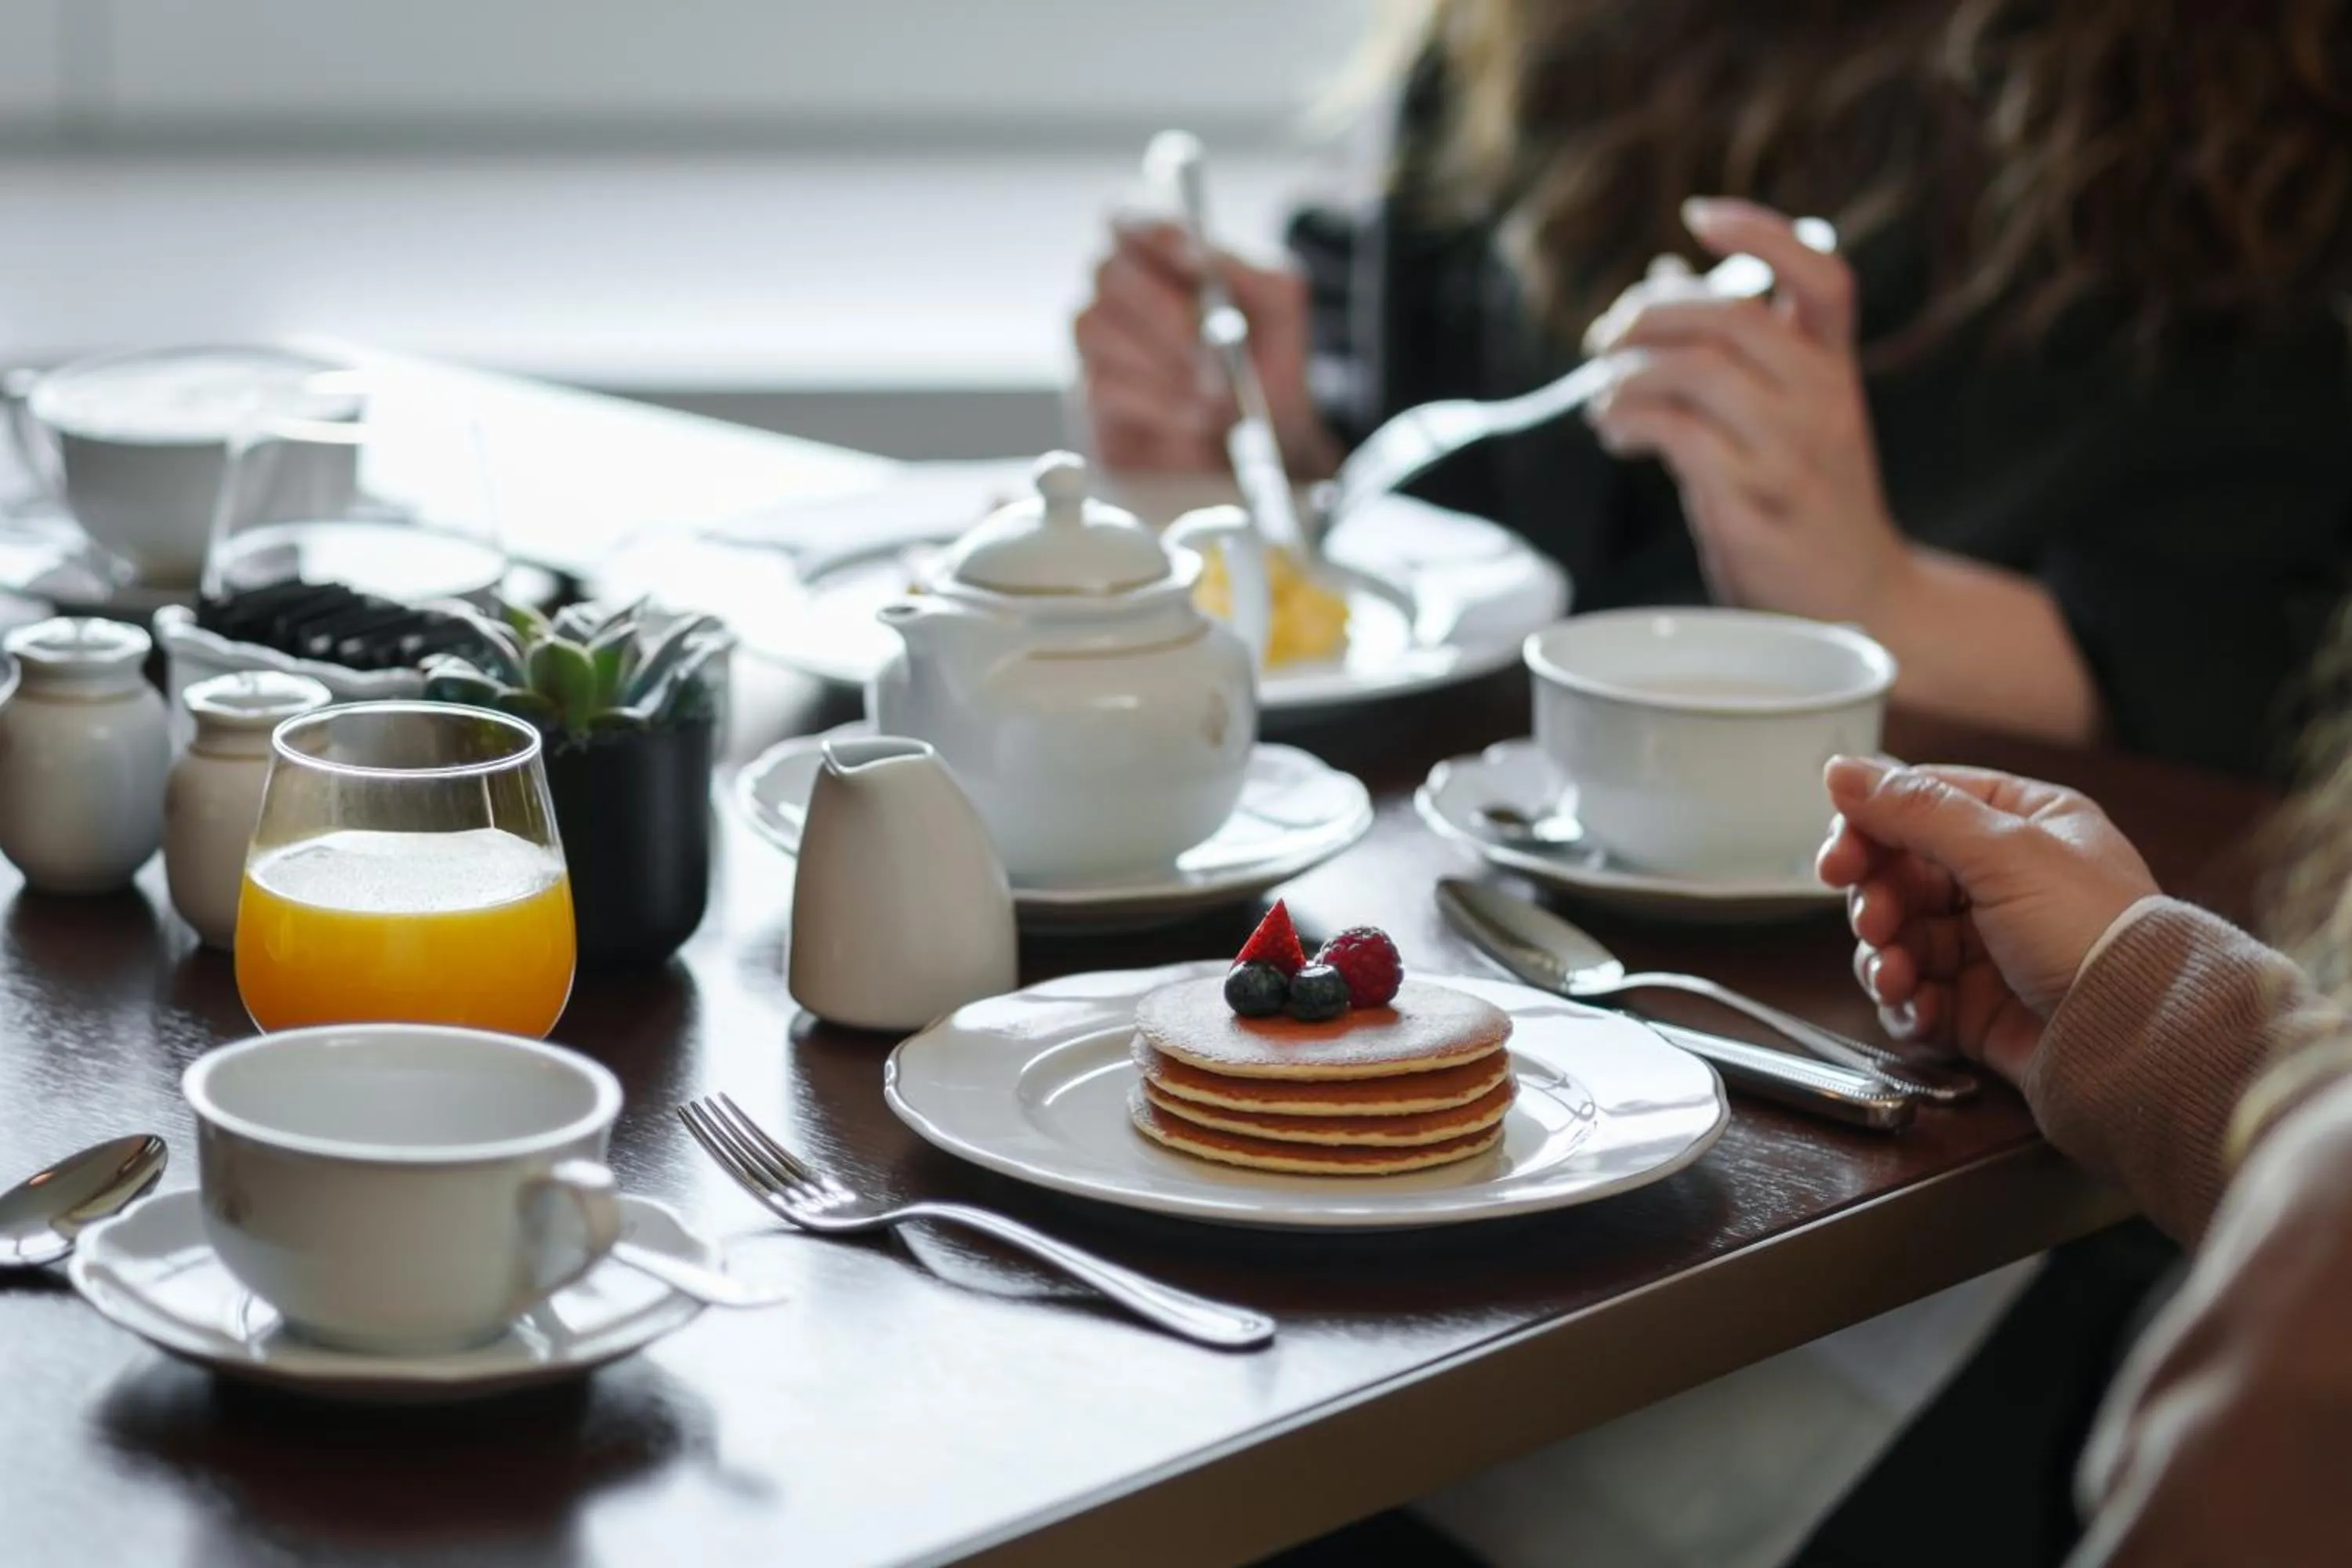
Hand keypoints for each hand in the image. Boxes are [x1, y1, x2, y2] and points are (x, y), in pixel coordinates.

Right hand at [1073, 219, 1336, 477]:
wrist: (1277, 420)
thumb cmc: (1269, 346)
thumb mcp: (1278, 299)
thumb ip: (1244, 270)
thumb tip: (1205, 261)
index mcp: (1154, 251)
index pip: (1125, 218)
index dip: (1153, 231)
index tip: (1198, 260)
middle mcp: (1115, 293)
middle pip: (1106, 272)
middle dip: (1162, 310)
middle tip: (1208, 342)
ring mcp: (1097, 348)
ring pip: (1095, 329)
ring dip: (1160, 363)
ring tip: (1215, 389)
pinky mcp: (1097, 404)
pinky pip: (1103, 389)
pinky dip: (1157, 404)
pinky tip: (1197, 416)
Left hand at [1584, 197, 1912, 621]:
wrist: (1862, 602)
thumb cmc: (1808, 502)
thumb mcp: (1792, 418)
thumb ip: (1736, 352)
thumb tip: (1663, 275)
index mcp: (1837, 368)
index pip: (1821, 275)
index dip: (1762, 233)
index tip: (1698, 216)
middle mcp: (1823, 400)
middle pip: (1731, 315)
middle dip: (1647, 313)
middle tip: (1602, 340)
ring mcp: (1792, 453)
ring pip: (1695, 370)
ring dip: (1626, 375)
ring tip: (1602, 401)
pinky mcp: (1755, 503)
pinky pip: (1677, 436)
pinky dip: (1629, 421)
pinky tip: (1615, 433)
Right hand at [1815, 756, 2159, 1083]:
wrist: (2139, 1039)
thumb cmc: (2094, 932)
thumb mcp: (2004, 853)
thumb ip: (1915, 810)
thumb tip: (1837, 769)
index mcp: (2023, 825)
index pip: (1922, 807)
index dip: (1871, 830)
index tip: (1837, 860)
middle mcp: (2005, 881)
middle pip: (1902, 875)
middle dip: (1878, 902)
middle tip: (1876, 923)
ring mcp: (1989, 946)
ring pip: (1900, 938)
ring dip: (1884, 956)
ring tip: (1895, 977)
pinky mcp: (1978, 1005)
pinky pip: (1915, 995)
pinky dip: (1905, 1002)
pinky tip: (1917, 1008)